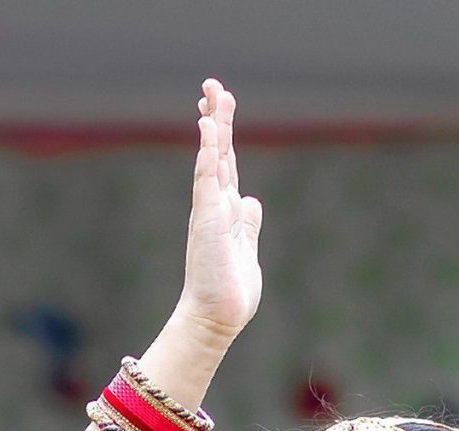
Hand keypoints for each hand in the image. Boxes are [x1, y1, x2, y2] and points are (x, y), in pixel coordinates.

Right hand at [174, 79, 262, 343]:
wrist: (216, 317)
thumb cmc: (230, 291)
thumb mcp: (246, 248)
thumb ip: (248, 223)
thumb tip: (252, 201)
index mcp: (226, 210)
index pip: (226, 163)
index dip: (223, 135)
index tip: (218, 108)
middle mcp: (215, 204)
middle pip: (218, 151)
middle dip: (216, 117)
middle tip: (213, 86)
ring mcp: (210, 209)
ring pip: (212, 156)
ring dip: (213, 123)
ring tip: (213, 93)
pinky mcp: (208, 217)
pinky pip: (206, 176)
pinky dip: (207, 150)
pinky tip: (207, 126)